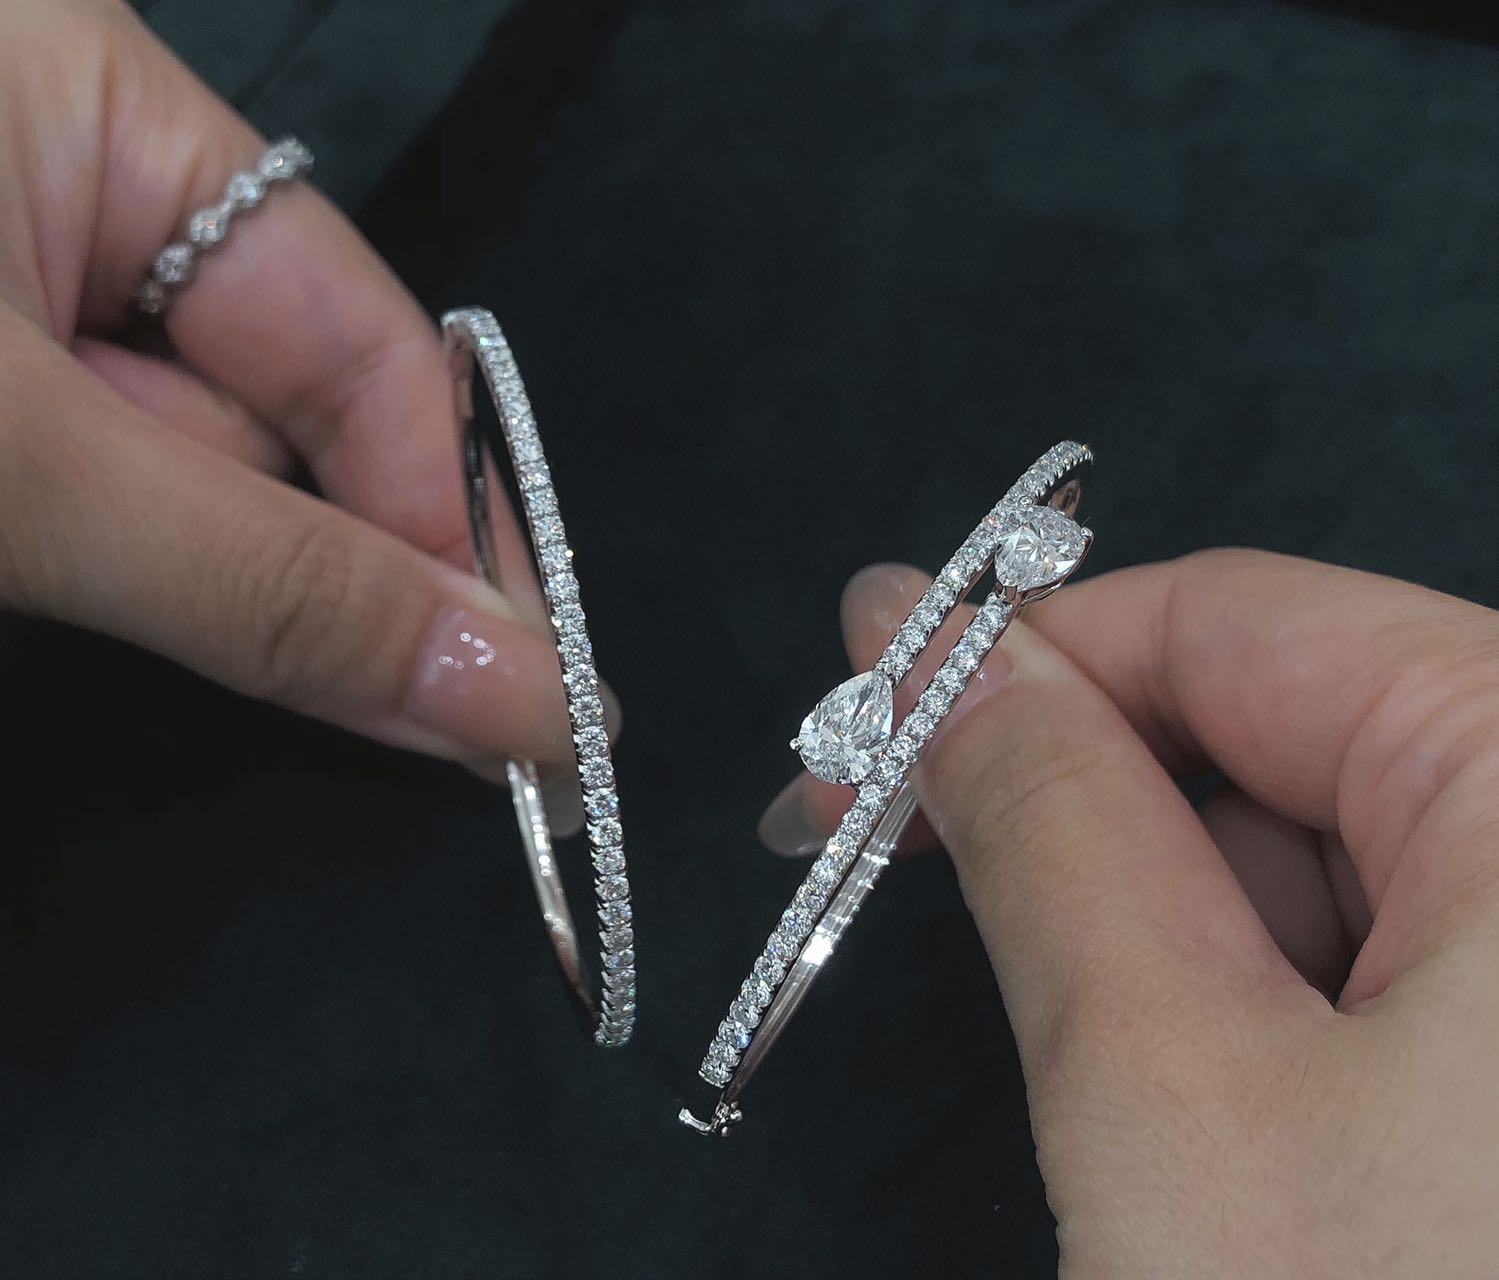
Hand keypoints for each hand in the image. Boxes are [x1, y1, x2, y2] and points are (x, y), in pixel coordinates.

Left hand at [0, 0, 605, 778]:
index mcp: (98, 112)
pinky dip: (118, 570)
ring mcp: (2, 300)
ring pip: (180, 475)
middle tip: (449, 735)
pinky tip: (76, 593)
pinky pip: (98, 498)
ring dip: (200, 579)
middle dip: (326, 569)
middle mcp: (67, 192)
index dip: (447, 514)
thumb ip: (266, 581)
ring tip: (120, 597)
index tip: (521, 686)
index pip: (356, 334)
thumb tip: (522, 698)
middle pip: (278, 415)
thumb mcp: (13, 469)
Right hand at [764, 549, 1497, 1276]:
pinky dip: (1257, 997)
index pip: (1236, 618)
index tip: (851, 729)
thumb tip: (909, 634)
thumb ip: (1042, 825)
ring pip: (1328, 856)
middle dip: (1074, 789)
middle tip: (866, 847)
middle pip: (1284, 727)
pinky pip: (1390, 961)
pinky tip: (1199, 1090)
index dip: (1024, 658)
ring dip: (1162, 915)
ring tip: (1084, 1041)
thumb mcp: (1172, 1090)